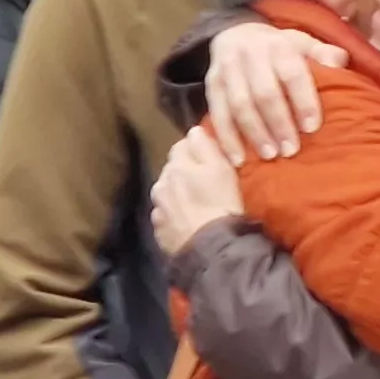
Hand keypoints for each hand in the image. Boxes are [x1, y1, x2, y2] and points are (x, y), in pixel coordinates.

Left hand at [151, 124, 250, 254]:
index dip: (197, 150)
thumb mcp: (222, 169)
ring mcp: (158, 209)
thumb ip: (205, 146)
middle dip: (185, 173)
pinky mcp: (159, 231)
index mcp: (176, 166)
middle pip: (172, 170)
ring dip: (178, 195)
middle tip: (206, 184)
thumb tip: (194, 131)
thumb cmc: (222, 204)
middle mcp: (161, 184)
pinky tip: (189, 223)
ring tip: (197, 206)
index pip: (182, 146)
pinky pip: (166, 217)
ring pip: (167, 194)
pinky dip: (175, 217)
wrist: (211, 247)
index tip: (211, 159)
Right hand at [202, 21, 343, 162]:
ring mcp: (227, 71)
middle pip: (263, 93)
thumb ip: (322, 53)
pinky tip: (237, 159)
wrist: (235, 33)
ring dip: (254, 133)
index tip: (312, 127)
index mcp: (278, 46)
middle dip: (278, 123)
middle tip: (291, 150)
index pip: (292, 74)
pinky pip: (216, 114)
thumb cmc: (280, 48)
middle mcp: (250, 56)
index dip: (302, 101)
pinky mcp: (211, 85)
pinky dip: (226, 138)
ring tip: (269, 155)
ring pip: (238, 105)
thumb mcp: (303, 42)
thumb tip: (339, 63)